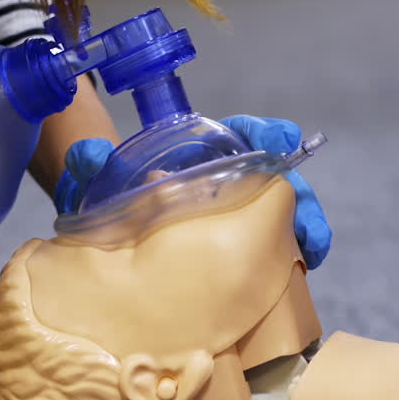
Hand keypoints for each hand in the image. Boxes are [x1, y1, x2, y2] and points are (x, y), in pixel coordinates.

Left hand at [55, 114, 332, 268]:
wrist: (110, 234)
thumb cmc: (110, 196)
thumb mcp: (99, 178)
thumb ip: (92, 163)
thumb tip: (87, 154)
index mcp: (200, 156)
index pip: (240, 134)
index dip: (263, 133)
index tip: (280, 138)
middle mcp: (226, 182)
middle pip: (274, 177)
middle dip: (295, 191)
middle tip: (303, 209)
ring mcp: (237, 216)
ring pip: (284, 213)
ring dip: (304, 226)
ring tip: (311, 249)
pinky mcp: (241, 247)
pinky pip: (276, 247)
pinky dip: (294, 254)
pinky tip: (306, 266)